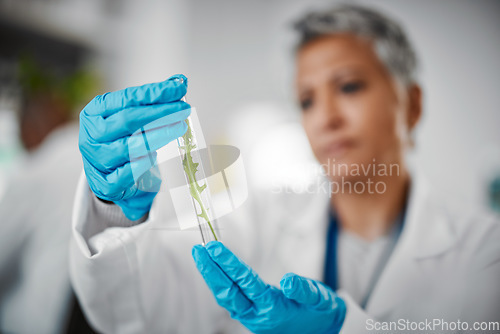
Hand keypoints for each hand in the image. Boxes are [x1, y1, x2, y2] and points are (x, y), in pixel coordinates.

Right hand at [79, 74, 190, 219]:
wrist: (108, 173)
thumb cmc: (122, 139)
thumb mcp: (131, 116)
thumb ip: (152, 101)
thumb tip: (179, 82)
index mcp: (94, 113)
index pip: (127, 98)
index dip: (154, 93)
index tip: (178, 88)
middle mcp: (92, 136)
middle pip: (128, 120)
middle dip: (160, 113)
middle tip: (183, 110)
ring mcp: (97, 161)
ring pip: (129, 147)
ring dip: (158, 136)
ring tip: (179, 128)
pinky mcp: (105, 184)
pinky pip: (126, 174)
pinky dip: (142, 164)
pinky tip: (154, 156)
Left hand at [192, 241, 345, 333]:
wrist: (323, 331)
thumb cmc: (320, 312)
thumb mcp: (319, 300)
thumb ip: (304, 290)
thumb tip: (289, 280)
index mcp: (273, 309)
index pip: (246, 283)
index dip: (229, 265)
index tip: (215, 248)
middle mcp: (258, 315)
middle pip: (228, 292)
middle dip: (211, 270)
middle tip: (198, 249)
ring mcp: (252, 317)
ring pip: (226, 297)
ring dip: (212, 276)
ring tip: (201, 256)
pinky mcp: (251, 315)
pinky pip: (230, 300)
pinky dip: (219, 284)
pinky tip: (213, 272)